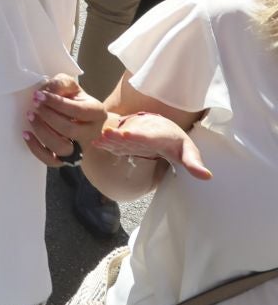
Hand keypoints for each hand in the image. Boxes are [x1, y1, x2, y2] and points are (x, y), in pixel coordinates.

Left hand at [24, 75, 106, 164]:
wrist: (73, 114)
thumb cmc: (70, 97)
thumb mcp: (68, 85)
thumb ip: (60, 84)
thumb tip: (48, 92)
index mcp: (97, 113)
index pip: (79, 111)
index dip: (56, 103)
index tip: (38, 95)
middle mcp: (92, 133)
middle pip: (71, 130)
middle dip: (48, 116)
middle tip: (34, 104)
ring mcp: (80, 148)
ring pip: (63, 148)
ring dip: (42, 132)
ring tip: (30, 116)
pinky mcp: (66, 159)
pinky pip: (52, 161)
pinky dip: (36, 149)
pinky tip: (26, 133)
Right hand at [95, 111, 211, 178]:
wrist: (161, 128)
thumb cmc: (175, 142)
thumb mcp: (187, 151)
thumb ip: (194, 163)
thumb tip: (207, 176)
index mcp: (159, 135)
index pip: (149, 136)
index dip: (138, 135)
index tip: (129, 134)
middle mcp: (142, 133)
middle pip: (130, 134)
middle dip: (119, 135)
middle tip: (109, 134)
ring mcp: (132, 136)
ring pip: (120, 137)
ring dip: (110, 138)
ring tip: (101, 139)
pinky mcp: (125, 141)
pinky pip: (115, 142)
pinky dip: (106, 143)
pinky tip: (97, 144)